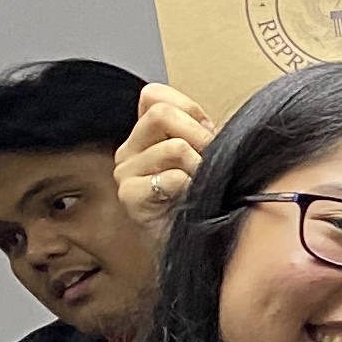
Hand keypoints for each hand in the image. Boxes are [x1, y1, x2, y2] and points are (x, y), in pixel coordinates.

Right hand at [116, 88, 214, 245]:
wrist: (193, 245)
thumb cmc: (202, 201)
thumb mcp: (204, 159)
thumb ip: (202, 135)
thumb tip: (215, 125)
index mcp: (146, 136)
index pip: (153, 95)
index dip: (187, 107)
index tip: (208, 131)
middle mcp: (130, 150)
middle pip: (162, 114)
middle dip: (199, 135)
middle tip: (212, 160)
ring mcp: (126, 173)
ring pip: (174, 147)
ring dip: (201, 166)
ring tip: (203, 184)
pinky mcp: (130, 197)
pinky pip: (171, 178)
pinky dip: (191, 187)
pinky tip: (191, 199)